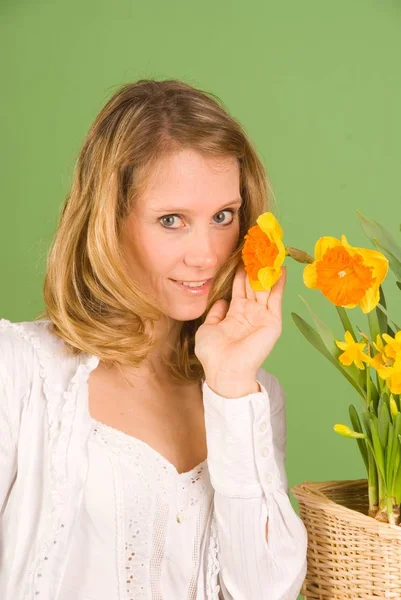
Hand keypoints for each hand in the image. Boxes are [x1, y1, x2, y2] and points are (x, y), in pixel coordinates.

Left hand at [195, 262, 285, 394]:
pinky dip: (278, 283)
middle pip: (253, 284)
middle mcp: (250, 313)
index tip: (240, 254)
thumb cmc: (213, 354)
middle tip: (255, 246)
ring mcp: (262, 317)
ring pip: (264, 288)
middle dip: (253, 266)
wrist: (224, 371)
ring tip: (267, 251)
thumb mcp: (208, 328)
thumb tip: (220, 300)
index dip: (239, 272)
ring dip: (265, 270)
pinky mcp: (272, 321)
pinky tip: (279, 268)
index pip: (239, 288)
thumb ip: (215, 313)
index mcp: (235, 314)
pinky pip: (275, 299)